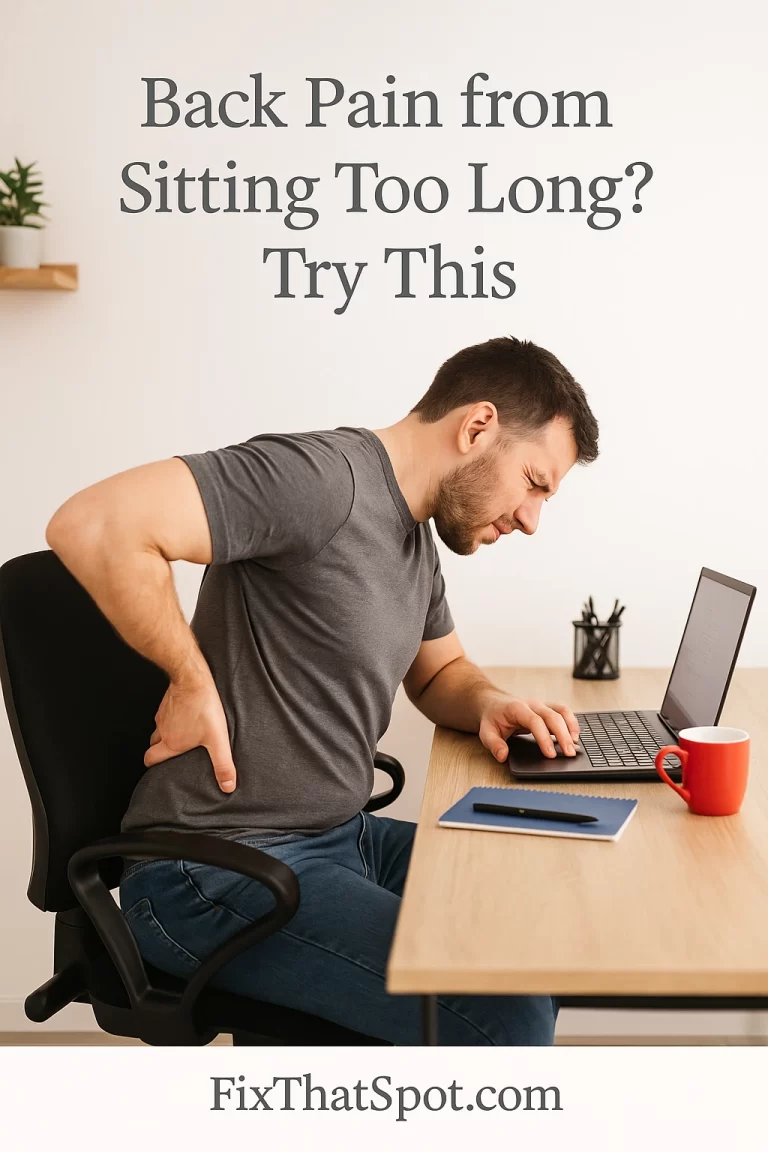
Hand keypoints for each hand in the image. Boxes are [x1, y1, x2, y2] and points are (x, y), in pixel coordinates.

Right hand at [144, 676, 236, 792]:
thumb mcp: (218, 739)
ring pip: (159, 728)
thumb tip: (228, 786)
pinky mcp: (167, 701)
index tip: (158, 768)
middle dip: (159, 750)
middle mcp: (162, 729)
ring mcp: (163, 714)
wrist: (193, 678)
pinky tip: (185, 714)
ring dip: (166, 733)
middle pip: (153, 744)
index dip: (152, 765)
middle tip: (171, 753)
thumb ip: (223, 764)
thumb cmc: (204, 707)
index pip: (151, 759)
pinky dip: (171, 717)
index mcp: (171, 742)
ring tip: (181, 734)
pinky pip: (165, 713)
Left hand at [479, 694, 580, 762]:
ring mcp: (541, 705)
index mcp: (517, 708)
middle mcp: (532, 704)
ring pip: (561, 711)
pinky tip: (574, 736)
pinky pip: (563, 712)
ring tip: (575, 745)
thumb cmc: (492, 718)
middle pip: (552, 716)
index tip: (551, 754)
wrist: (494, 703)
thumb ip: (493, 744)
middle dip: (563, 735)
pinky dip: (571, 723)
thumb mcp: (486, 732)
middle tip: (569, 753)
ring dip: (570, 727)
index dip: (544, 738)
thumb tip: (503, 756)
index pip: (535, 722)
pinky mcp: (547, 708)